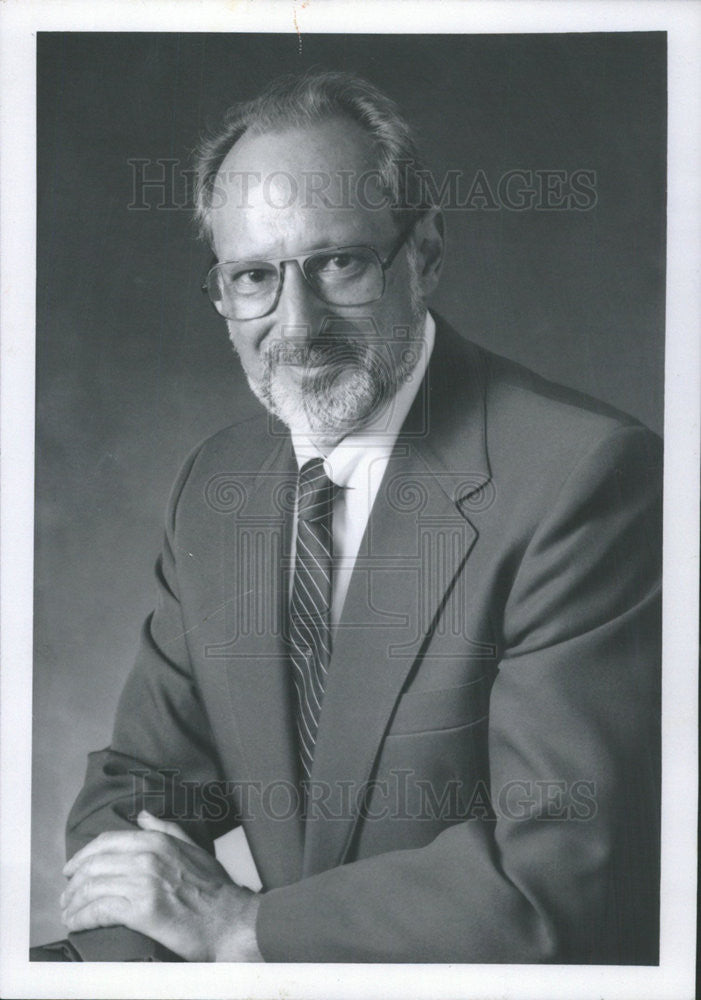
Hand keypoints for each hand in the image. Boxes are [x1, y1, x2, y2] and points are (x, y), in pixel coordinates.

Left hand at [60, 811, 262, 960]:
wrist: (230, 920)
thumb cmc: (215, 889)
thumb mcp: (193, 848)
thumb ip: (166, 829)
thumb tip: (143, 815)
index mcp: (158, 841)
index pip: (107, 841)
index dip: (83, 855)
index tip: (71, 869)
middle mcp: (148, 858)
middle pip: (94, 865)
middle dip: (73, 882)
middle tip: (66, 896)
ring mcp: (144, 883)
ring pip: (93, 888)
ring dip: (74, 902)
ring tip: (69, 912)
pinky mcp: (142, 911)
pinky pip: (100, 910)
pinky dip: (82, 917)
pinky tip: (76, 923)